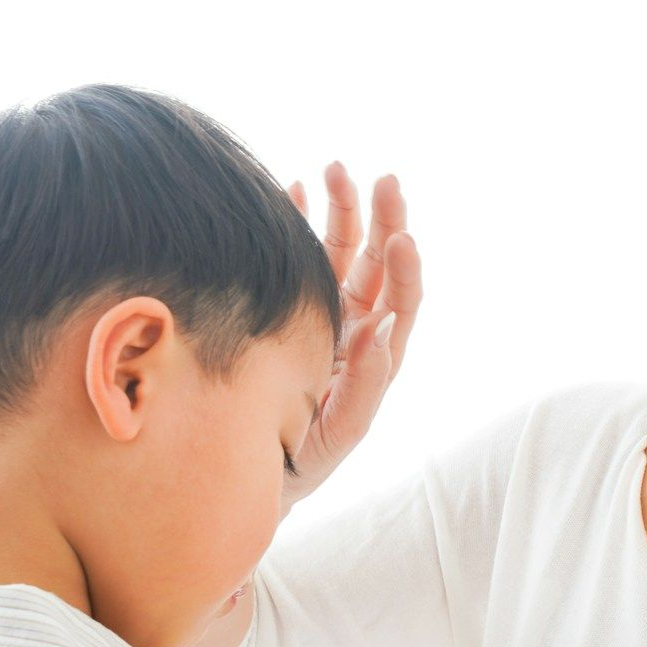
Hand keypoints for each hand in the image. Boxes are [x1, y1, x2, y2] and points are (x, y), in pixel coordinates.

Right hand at [286, 163, 421, 510]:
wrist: (240, 477)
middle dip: (383, 221)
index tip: (401, 234)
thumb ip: (363, 388)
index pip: (400, 305)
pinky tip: (294, 189)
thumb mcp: (334, 436)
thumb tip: (383, 329)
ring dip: (341, 212)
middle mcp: (351, 333)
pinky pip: (298, 259)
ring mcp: (319, 316)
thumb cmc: (294, 468)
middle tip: (383, 180)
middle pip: (377, 267)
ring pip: (339, 255)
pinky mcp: (284, 307)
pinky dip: (296, 224)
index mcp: (372, 363)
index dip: (406, 269)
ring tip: (336, 169)